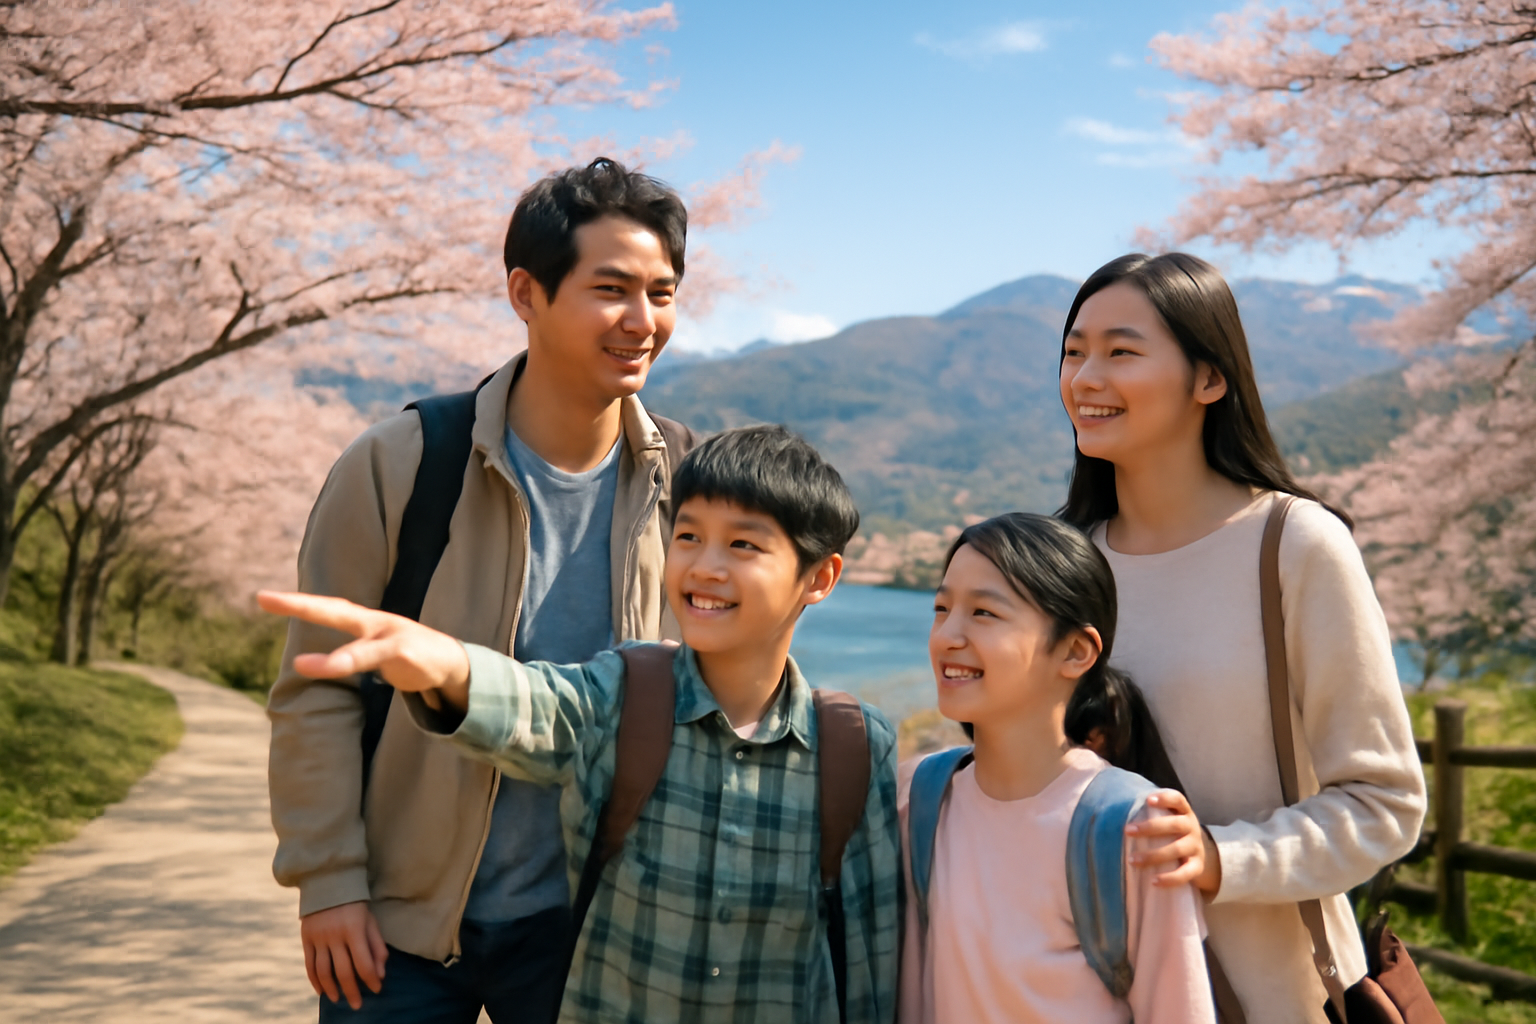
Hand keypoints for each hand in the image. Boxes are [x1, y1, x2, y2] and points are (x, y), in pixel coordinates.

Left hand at [257, 590, 470, 708]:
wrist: (453, 663)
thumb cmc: (408, 655)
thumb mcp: (375, 649)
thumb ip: (350, 649)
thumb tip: (316, 659)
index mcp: (365, 622)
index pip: (327, 608)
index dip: (296, 602)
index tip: (263, 598)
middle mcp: (374, 623)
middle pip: (333, 610)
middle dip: (300, 604)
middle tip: (264, 598)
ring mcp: (391, 638)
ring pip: (358, 648)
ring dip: (332, 660)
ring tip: (299, 666)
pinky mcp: (406, 654)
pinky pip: (379, 662)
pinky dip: (361, 664)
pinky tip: (344, 667)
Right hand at [301, 901, 388, 1008]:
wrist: (328, 883)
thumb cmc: (355, 905)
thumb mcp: (371, 921)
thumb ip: (377, 947)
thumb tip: (381, 974)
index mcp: (354, 929)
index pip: (363, 963)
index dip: (371, 980)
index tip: (376, 990)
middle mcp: (334, 935)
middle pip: (343, 972)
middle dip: (352, 991)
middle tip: (357, 1005)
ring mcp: (318, 937)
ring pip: (323, 972)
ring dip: (331, 989)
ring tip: (339, 1000)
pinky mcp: (306, 938)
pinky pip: (309, 965)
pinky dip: (315, 981)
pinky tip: (322, 991)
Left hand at [1125, 789, 1221, 892]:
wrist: (1198, 854)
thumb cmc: (1172, 833)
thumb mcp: (1167, 819)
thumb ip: (1149, 814)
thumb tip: (1111, 812)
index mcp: (1184, 812)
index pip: (1178, 800)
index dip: (1165, 798)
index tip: (1148, 800)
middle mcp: (1192, 827)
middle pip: (1175, 824)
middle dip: (1150, 827)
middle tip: (1127, 830)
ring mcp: (1196, 847)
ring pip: (1177, 849)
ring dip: (1153, 855)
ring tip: (1132, 860)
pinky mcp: (1198, 867)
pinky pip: (1186, 873)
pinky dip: (1170, 878)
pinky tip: (1153, 881)